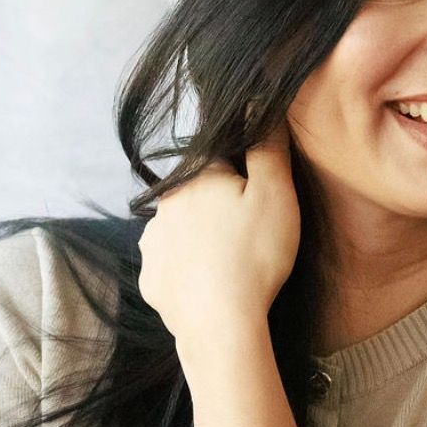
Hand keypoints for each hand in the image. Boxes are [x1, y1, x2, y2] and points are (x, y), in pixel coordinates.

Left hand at [136, 114, 300, 362]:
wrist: (221, 324)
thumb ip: (267, 146)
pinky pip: (173, 268)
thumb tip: (255, 102)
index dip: (246, 180)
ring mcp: (152, 243)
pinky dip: (190, 274)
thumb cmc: (254, 256)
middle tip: (252, 239)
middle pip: (199, 196)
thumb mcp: (276, 194)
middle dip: (221, 211)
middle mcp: (164, 204)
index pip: (222, 162)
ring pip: (182, 232)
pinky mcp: (150, 280)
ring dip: (203, 242)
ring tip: (232, 267)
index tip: (261, 205)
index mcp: (195, 176)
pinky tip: (212, 287)